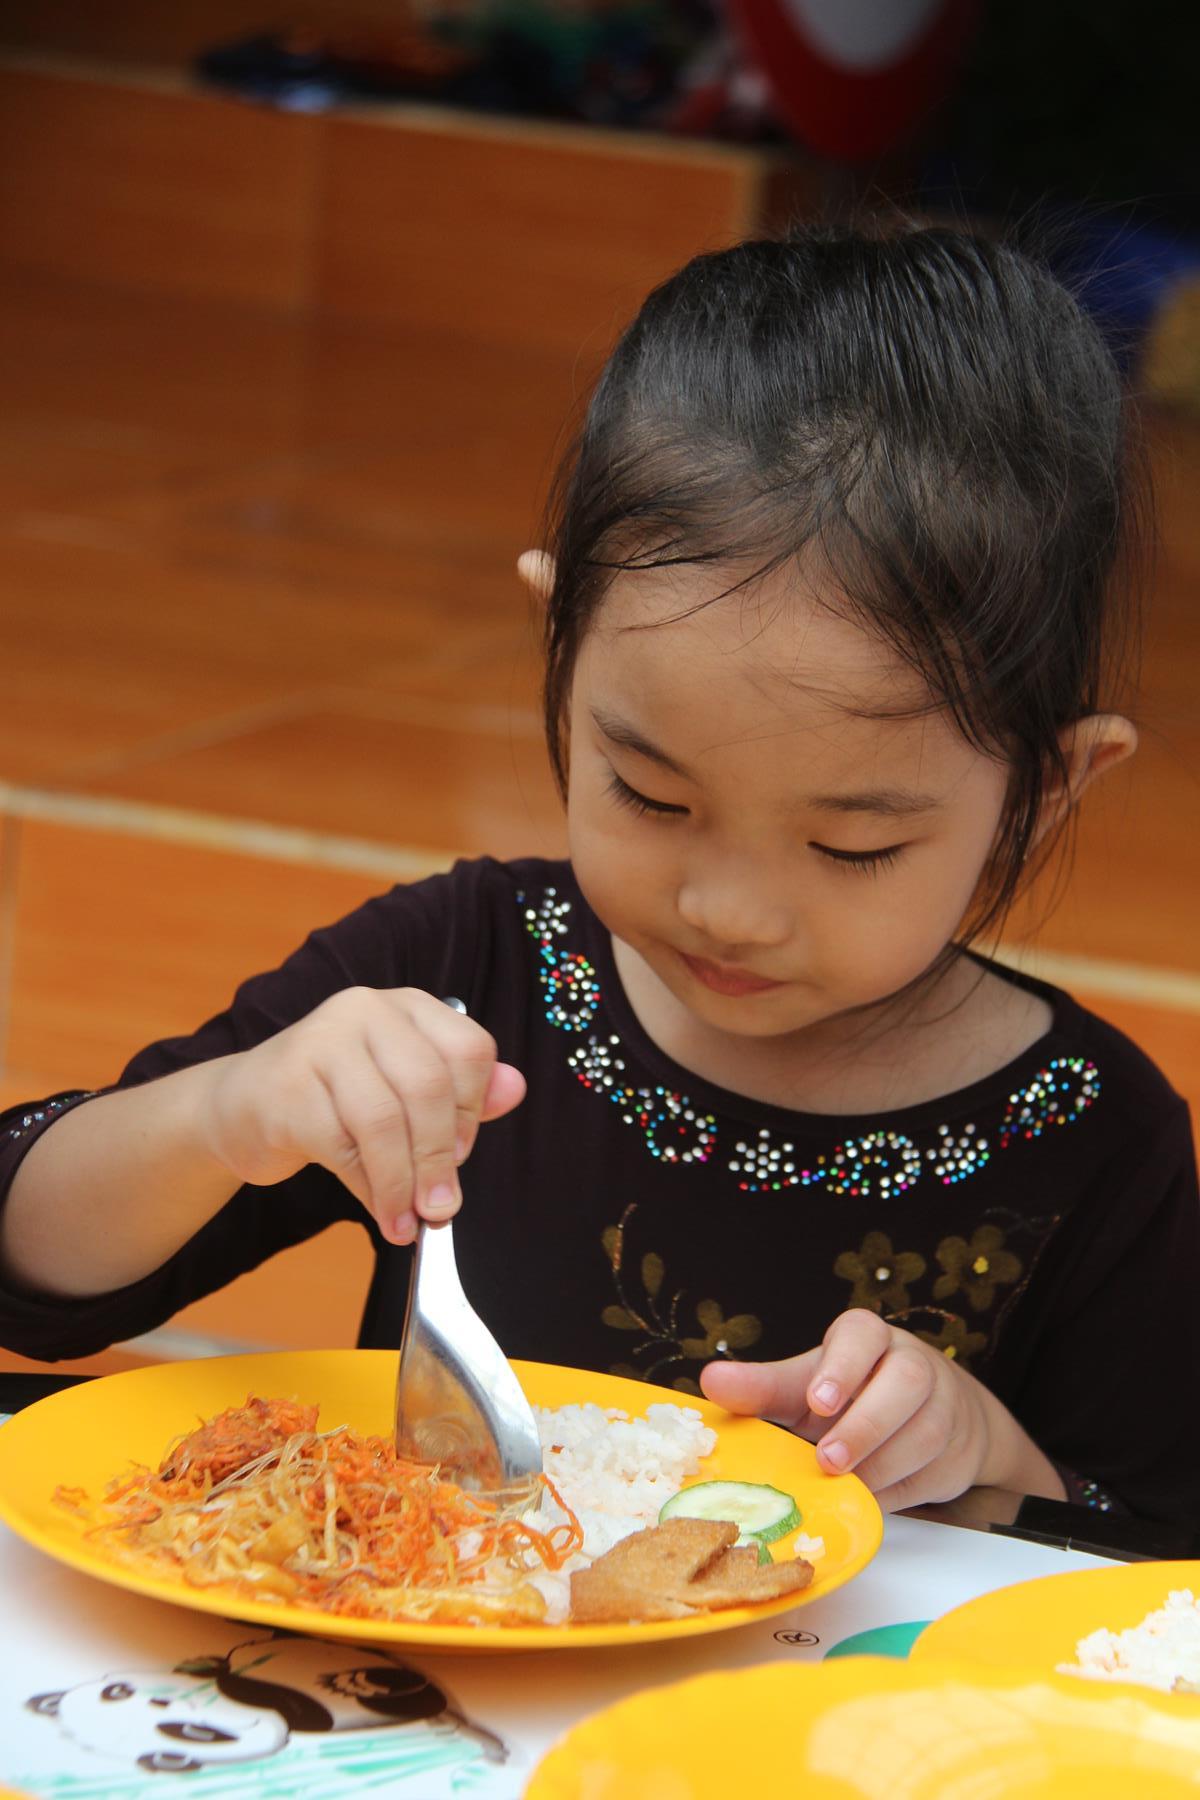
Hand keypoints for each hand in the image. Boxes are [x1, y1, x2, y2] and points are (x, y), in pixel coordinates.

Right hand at [198, 987, 525, 1246]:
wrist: (242, 1107)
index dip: (472, 1110)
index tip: (462, 1154)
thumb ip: (460, 1091)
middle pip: (427, 1086)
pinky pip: (341, 1147)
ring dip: (403, 1182)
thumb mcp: (402, 1089)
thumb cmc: (336, 1100)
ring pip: (383, 1120)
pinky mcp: (286, 1089)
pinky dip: (369, 1190)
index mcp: (405, 1006)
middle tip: (442, 1206)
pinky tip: (381, 1213)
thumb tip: (515, 1089)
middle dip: (440, 1156)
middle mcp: (364, 1011)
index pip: (467, 1049)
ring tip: (408, 1222)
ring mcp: (319, 1043)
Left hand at [700, 1308, 1063, 1510]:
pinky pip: (932, 1472)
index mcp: (868, 1339)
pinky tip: (869, 1499)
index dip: (841, 1367)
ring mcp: (943, 1405)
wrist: (927, 1417)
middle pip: (905, 1383)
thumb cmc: (852, 1396)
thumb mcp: (806, 1386)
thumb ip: (764, 1386)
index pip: (861, 1335)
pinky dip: (898, 1490)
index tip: (817, 1400)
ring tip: (844, 1483)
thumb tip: (710, 1383)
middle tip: (827, 1458)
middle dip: (866, 1424)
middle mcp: (911, 1363)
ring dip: (882, 1463)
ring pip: (925, 1431)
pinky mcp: (955, 1450)